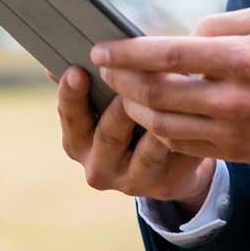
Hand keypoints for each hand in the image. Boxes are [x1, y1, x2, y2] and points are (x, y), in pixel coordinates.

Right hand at [51, 65, 215, 216]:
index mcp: (77, 141)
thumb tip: (53, 65)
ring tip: (173, 93)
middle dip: (122, 105)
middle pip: (109, 134)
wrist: (166, 165)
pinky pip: (176, 156)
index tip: (77, 70)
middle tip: (133, 80)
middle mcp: (98, 166)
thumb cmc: (130, 119)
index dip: (72, 94)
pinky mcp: (163, 185)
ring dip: (161, 121)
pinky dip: (186, 133)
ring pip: (147, 150)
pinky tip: (196, 112)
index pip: (70, 117)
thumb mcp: (106, 102)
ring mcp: (131, 181)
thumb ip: (90, 83)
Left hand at [90, 6, 249, 166]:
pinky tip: (153, 114)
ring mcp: (234, 130)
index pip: (170, 54)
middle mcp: (234, 98)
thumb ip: (221, 25)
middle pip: (158, 94)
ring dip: (136, 110)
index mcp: (242, 58)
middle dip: (122, 82)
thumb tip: (182, 35)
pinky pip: (184, 145)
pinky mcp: (236, 152)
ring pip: (164, 126)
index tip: (101, 48)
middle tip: (104, 69)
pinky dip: (160, 130)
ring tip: (125, 92)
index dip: (128, 52)